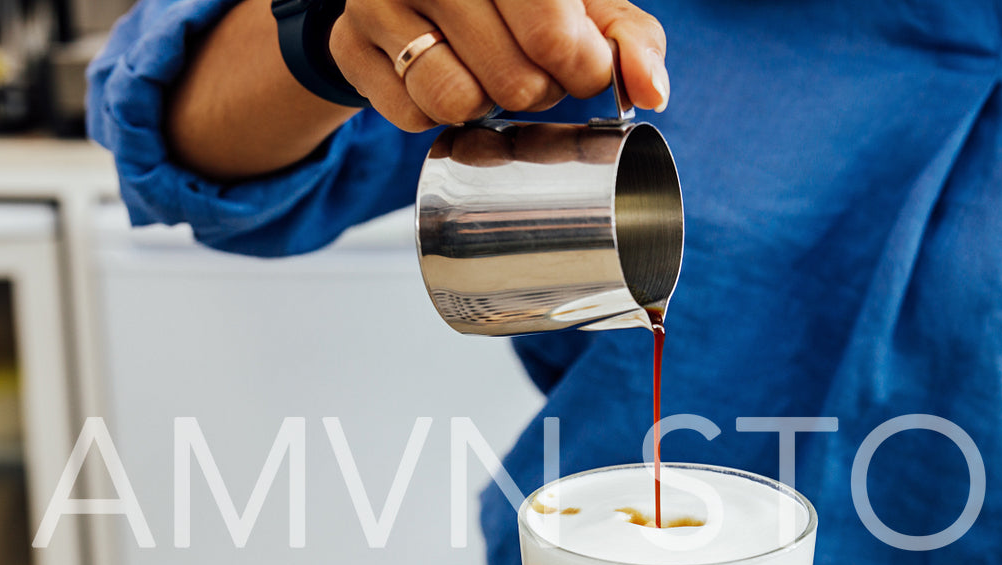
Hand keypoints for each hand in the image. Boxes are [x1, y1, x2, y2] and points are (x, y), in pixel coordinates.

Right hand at [329, 0, 667, 130]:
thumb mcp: (585, 4)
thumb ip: (630, 39)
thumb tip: (651, 92)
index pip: (554, 36)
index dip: (580, 68)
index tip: (579, 62)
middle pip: (514, 81)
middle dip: (537, 91)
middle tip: (530, 66)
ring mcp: (379, 0)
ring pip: (457, 103)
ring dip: (486, 107)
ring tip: (487, 72)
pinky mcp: (350, 44)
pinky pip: (412, 117)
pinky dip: (436, 114)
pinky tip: (443, 74)